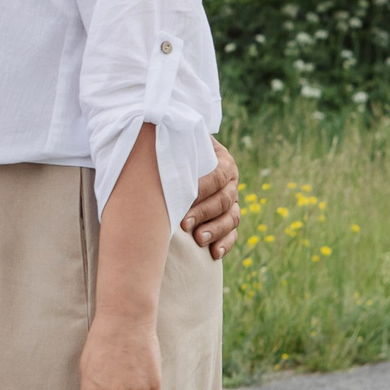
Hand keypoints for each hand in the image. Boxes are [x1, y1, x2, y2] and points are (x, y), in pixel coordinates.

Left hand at [180, 139, 240, 259]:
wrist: (178, 162)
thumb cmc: (174, 151)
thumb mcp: (178, 143)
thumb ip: (174, 143)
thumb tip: (156, 135)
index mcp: (223, 161)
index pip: (219, 175)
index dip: (203, 188)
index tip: (183, 199)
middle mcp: (231, 182)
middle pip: (224, 199)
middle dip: (204, 213)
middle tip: (183, 224)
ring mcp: (232, 202)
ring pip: (232, 218)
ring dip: (216, 230)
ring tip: (198, 239)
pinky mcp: (228, 219)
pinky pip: (233, 233)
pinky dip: (226, 244)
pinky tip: (214, 253)